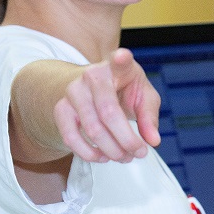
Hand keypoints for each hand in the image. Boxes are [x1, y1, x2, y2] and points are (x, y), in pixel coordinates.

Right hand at [53, 49, 160, 163]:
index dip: (121, 59)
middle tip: (139, 154)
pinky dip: (89, 153)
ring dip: (111, 150)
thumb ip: (149, 116)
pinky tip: (103, 157)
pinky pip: (71, 138)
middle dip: (127, 140)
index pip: (120, 61)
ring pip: (91, 129)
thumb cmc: (124, 90)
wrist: (91, 87)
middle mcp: (92, 75)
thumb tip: (153, 141)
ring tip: (125, 157)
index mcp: (118, 67)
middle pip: (109, 113)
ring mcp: (73, 91)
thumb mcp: (143, 96)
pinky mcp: (60, 109)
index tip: (123, 56)